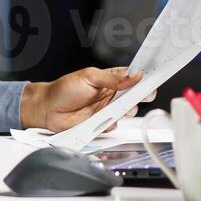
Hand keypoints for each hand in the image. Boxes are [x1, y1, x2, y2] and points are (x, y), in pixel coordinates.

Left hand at [20, 67, 154, 131]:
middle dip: (139, 96)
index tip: (152, 78)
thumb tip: (135, 75)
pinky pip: (115, 125)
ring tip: (116, 107)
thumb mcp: (89, 77)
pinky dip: (112, 123)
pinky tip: (103, 119)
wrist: (48, 109)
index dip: (144, 77)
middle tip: (138, 95)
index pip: (133, 76)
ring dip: (125, 110)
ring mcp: (108, 109)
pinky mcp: (102, 123)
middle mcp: (112, 93)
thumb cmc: (64, 89)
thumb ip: (113, 78)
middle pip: (135, 95)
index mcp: (111, 78)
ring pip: (127, 111)